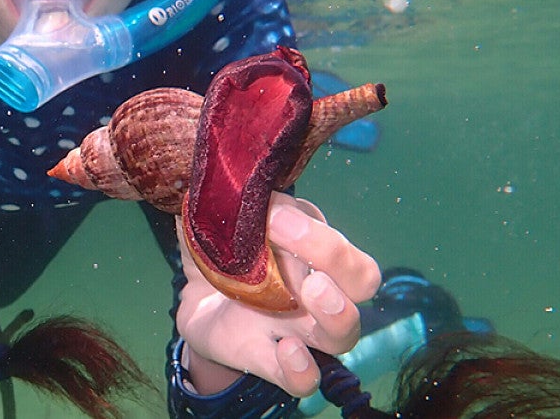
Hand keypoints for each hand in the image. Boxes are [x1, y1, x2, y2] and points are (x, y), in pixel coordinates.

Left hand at [176, 192, 380, 396]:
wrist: (198, 304)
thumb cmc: (221, 255)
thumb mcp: (216, 225)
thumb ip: (218, 205)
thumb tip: (215, 182)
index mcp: (308, 251)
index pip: (332, 234)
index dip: (307, 223)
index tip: (268, 211)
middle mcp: (317, 290)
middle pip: (361, 278)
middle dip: (338, 257)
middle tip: (296, 238)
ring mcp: (300, 330)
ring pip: (345, 332)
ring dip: (338, 311)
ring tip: (313, 291)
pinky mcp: (274, 363)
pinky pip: (306, 379)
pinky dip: (303, 368)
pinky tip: (288, 351)